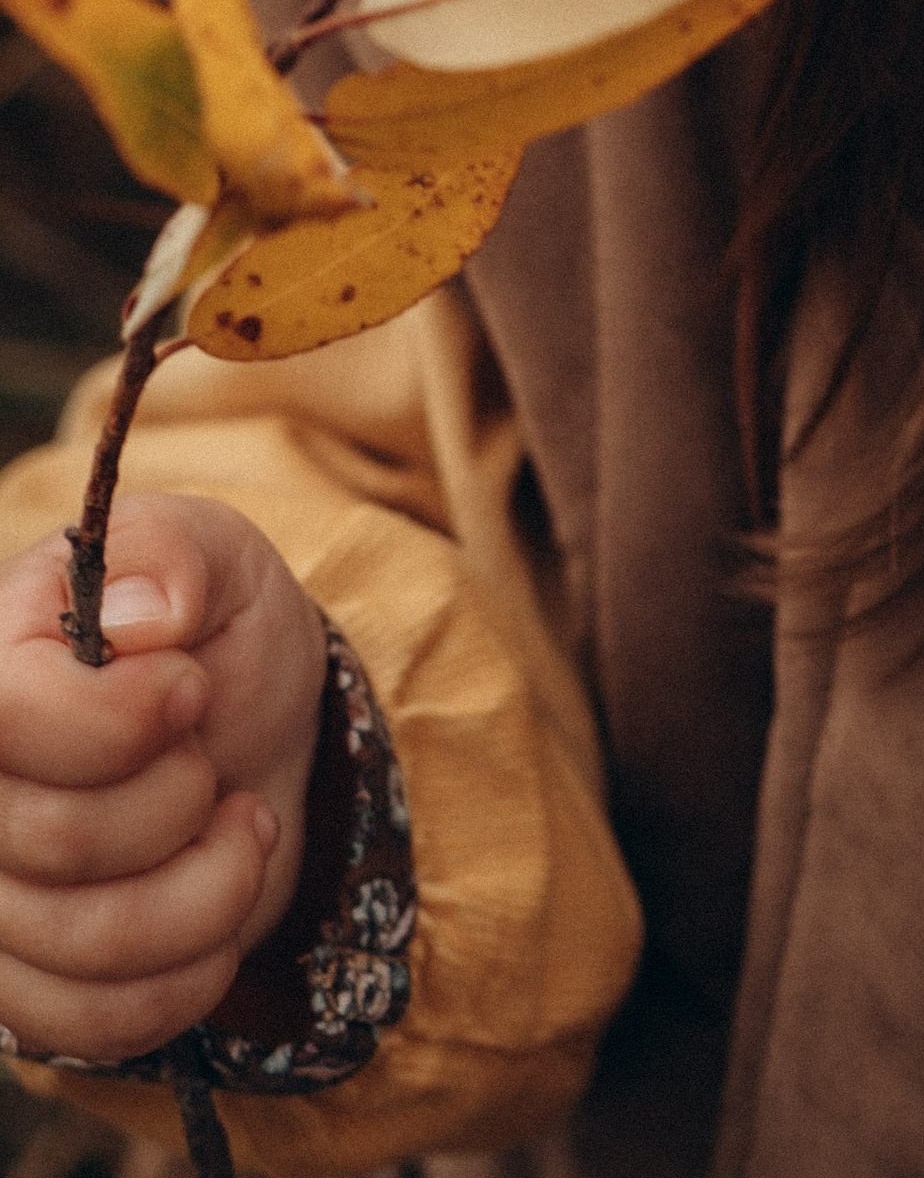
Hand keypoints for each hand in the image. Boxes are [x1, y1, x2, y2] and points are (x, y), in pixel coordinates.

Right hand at [0, 492, 326, 1065]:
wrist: (246, 739)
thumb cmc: (212, 639)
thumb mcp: (216, 560)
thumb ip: (176, 556)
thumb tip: (146, 615)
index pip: (7, 718)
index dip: (118, 719)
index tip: (190, 687)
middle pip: (61, 840)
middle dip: (182, 795)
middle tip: (207, 755)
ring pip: (93, 941)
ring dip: (212, 883)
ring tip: (234, 820)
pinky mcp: (20, 991)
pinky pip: (101, 1020)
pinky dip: (194, 967)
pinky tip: (216, 895)